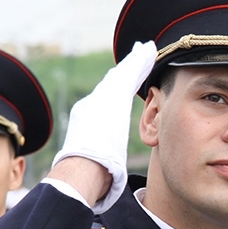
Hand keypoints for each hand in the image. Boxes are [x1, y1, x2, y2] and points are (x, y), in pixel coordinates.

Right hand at [51, 41, 157, 211]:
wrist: (79, 172)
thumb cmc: (85, 178)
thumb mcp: (94, 168)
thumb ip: (101, 166)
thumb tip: (104, 179)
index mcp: (86, 121)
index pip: (104, 101)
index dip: (115, 89)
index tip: (123, 81)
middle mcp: (90, 106)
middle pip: (112, 83)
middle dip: (125, 70)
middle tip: (137, 56)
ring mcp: (100, 100)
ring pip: (122, 75)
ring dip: (135, 62)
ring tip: (147, 49)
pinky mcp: (113, 97)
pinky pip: (130, 74)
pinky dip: (139, 61)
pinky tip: (148, 52)